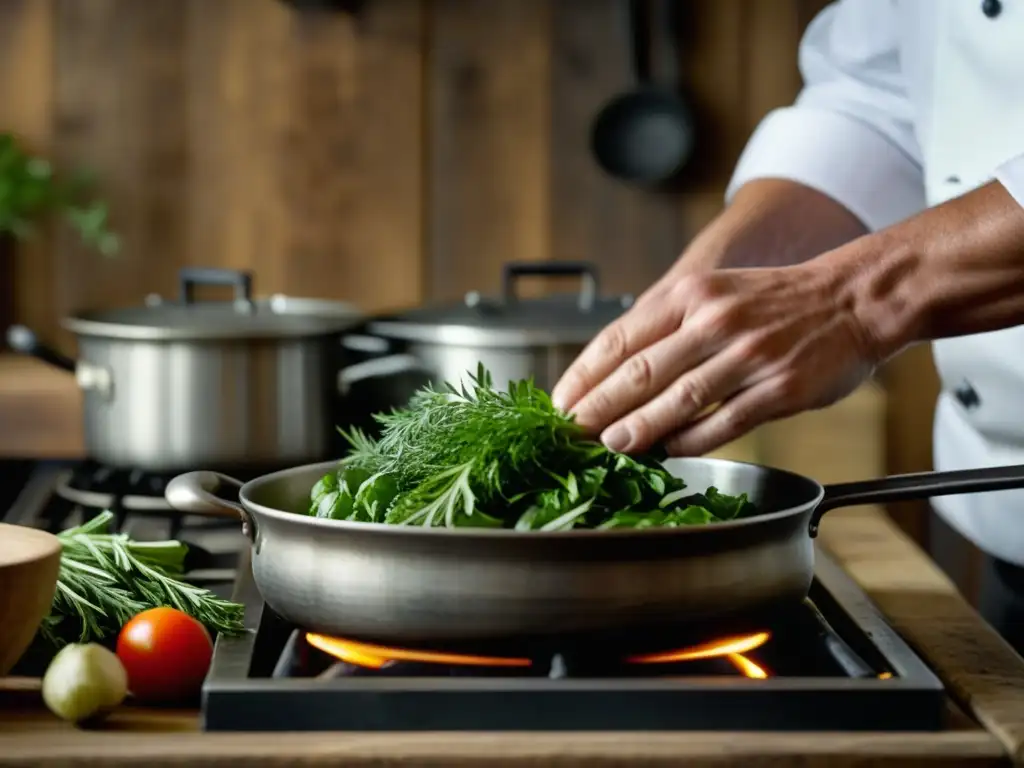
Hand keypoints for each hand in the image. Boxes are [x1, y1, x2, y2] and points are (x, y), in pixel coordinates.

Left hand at [550, 260, 879, 455]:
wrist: (854, 298)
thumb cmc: (776, 301)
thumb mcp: (715, 292)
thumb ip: (669, 325)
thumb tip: (616, 371)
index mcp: (692, 293)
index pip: (620, 337)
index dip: (584, 374)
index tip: (560, 402)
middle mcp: (715, 320)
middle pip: (640, 371)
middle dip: (598, 407)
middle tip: (570, 433)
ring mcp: (749, 355)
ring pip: (678, 399)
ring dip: (637, 428)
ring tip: (610, 446)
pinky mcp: (780, 389)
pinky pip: (724, 422)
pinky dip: (690, 441)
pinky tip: (668, 453)